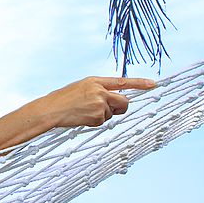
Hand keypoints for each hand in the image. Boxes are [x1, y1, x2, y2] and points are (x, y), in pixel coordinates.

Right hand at [37, 76, 155, 127]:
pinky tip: (82, 117)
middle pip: (123, 101)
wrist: (50, 109)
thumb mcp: (81, 87)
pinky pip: (103, 121)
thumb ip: (99, 90)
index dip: (139, 83)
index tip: (153, 84)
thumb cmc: (63, 98)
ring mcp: (99, 104)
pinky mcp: (97, 116)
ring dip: (102, 115)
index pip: (122, 81)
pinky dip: (94, 121)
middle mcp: (100, 91)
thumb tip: (116, 100)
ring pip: (112, 113)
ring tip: (84, 111)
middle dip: (120, 107)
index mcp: (95, 81)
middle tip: (107, 109)